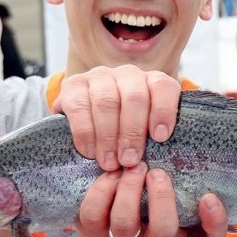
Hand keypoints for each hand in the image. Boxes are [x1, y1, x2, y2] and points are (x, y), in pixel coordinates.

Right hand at [54, 65, 181, 170]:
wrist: (88, 115)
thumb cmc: (126, 128)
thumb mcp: (146, 129)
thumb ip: (156, 136)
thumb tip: (162, 158)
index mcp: (152, 81)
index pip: (163, 87)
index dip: (163, 111)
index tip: (160, 137)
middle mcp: (127, 74)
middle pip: (134, 97)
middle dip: (133, 132)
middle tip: (130, 160)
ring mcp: (99, 76)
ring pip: (107, 102)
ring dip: (109, 136)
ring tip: (110, 162)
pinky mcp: (73, 84)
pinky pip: (79, 107)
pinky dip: (85, 132)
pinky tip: (89, 151)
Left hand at [77, 164, 228, 236]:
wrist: (106, 219)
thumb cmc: (148, 199)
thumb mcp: (170, 193)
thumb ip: (187, 182)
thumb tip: (206, 156)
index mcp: (180, 234)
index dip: (214, 221)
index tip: (209, 196)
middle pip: (163, 230)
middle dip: (161, 197)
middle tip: (157, 171)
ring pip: (125, 223)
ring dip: (130, 189)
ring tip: (133, 166)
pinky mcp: (92, 231)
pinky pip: (93, 212)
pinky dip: (103, 188)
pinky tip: (111, 172)